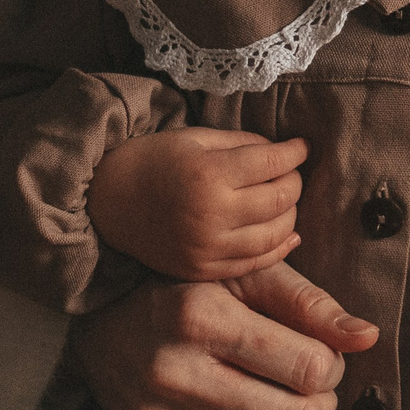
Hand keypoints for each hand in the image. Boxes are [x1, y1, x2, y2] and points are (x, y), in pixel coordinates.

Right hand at [68, 262, 377, 409]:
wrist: (97, 321)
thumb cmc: (190, 288)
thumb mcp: (247, 276)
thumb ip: (310, 304)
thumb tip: (368, 337)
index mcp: (200, 317)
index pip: (308, 368)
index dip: (332, 365)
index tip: (323, 353)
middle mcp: (172, 374)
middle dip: (321, 405)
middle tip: (313, 383)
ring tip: (283, 394)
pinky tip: (243, 409)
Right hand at [87, 128, 303, 279]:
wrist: (108, 201)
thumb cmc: (155, 161)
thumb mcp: (198, 138)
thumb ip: (245, 144)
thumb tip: (286, 153)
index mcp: (209, 174)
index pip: (273, 163)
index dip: (295, 152)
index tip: (302, 147)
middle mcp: (211, 214)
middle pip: (281, 200)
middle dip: (294, 182)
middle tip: (290, 172)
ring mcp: (207, 248)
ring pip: (275, 235)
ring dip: (290, 215)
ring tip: (284, 200)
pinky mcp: (203, 270)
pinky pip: (255, 263)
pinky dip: (278, 248)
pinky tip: (287, 233)